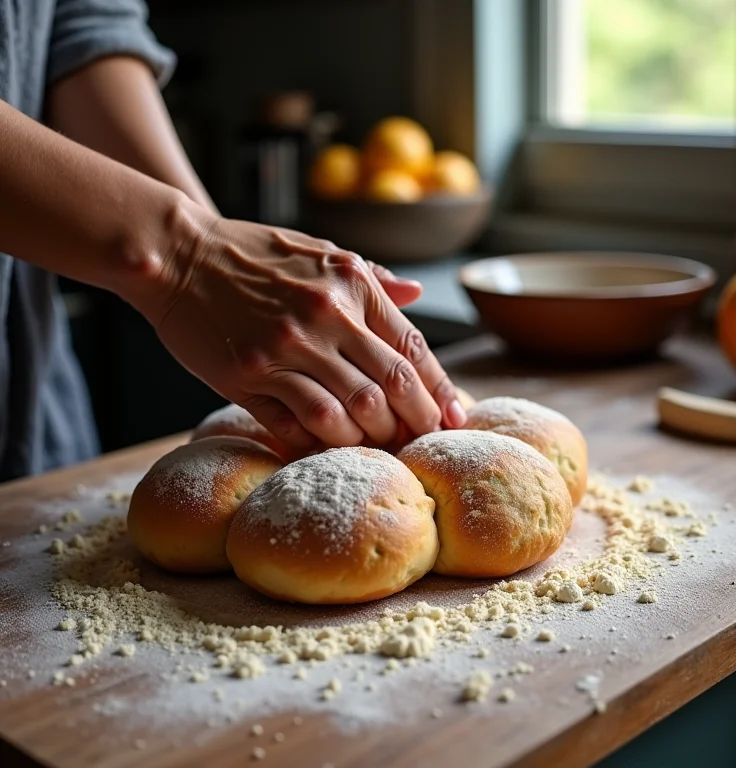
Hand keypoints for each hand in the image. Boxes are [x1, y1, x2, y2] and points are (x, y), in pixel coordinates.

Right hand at [144, 205, 466, 451]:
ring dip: (372, 435)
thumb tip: (418, 294)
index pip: (412, 346)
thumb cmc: (254, 254)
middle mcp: (324, 316)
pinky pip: (300, 422)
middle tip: (422, 438)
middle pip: (392, 385)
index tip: (453, 414)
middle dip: (417, 419)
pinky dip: (323, 440)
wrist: (179, 255)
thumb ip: (371, 277)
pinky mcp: (248, 376)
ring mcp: (285, 349)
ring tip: (378, 443)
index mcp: (349, 283)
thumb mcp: (320, 251)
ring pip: (351, 410)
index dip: (440, 387)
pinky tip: (331, 444)